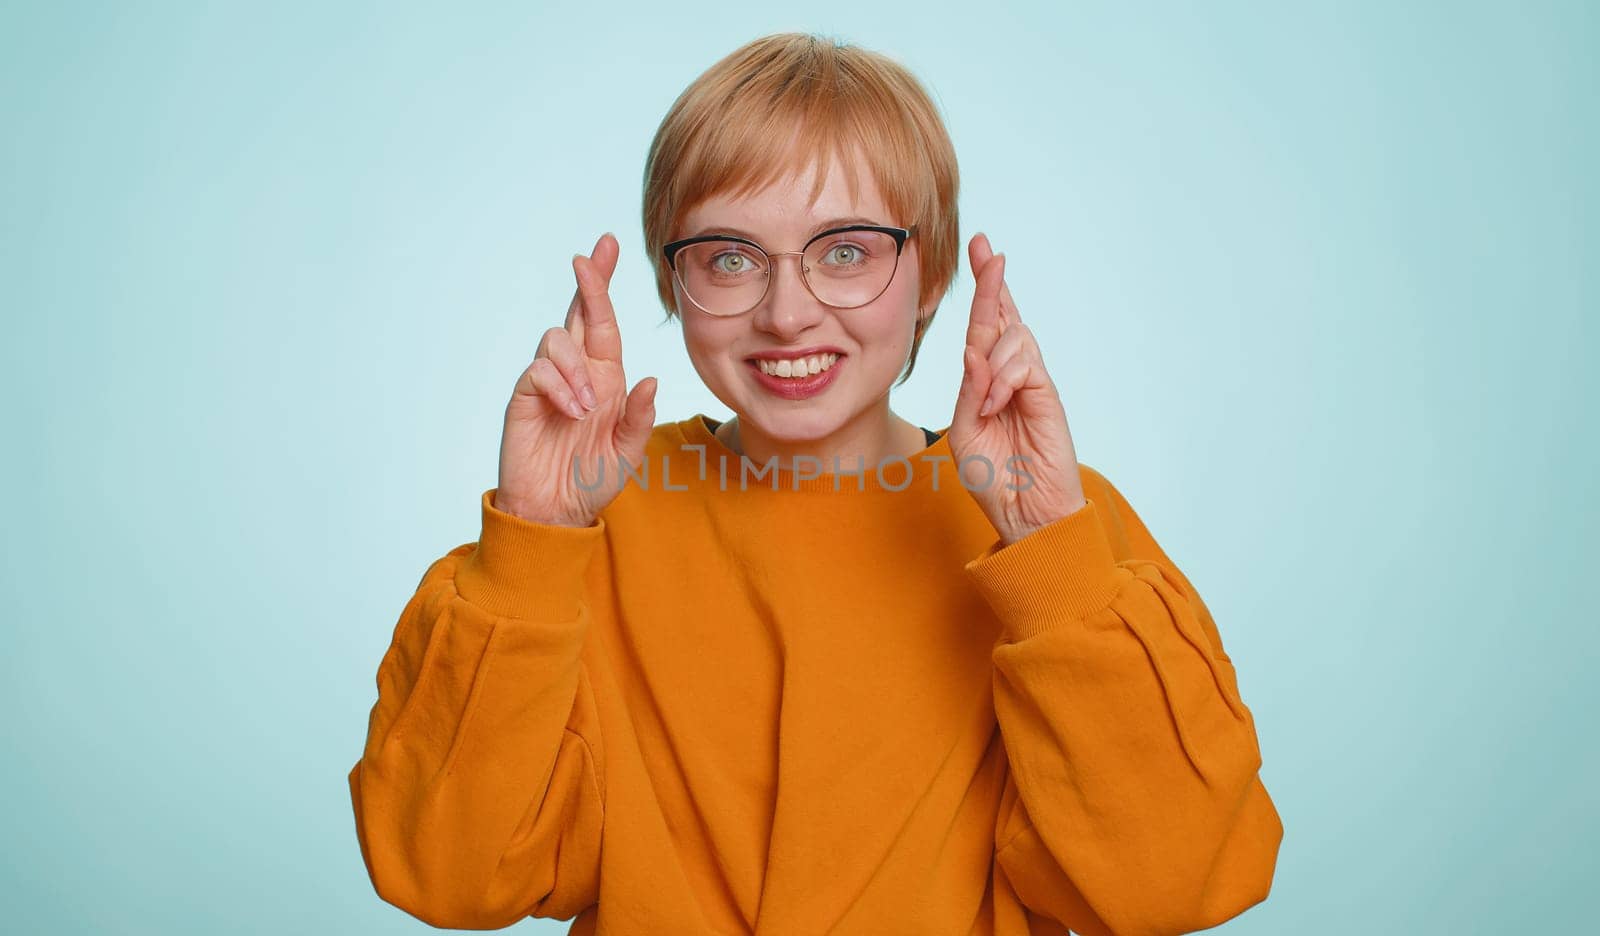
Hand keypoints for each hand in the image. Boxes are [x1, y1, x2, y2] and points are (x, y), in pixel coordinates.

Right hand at [495, 233, 658, 526]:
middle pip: (578, 313)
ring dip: (577, 369)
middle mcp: (578, 373)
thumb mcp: (629, 450)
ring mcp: (548, 383)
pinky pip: (538, 371)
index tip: (608, 246)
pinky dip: (559, 387)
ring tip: (586, 410)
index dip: (603, 285)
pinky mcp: (524, 398)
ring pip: (557, 339)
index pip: (605, 323)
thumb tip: (650, 379)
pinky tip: (571, 413)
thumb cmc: (593, 480)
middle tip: (588, 256)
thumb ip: (639, 416)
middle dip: (588, 282)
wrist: (557, 512)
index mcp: (606, 378)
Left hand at [948, 233, 1086, 545]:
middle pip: (1002, 318)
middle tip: (988, 251)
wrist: (1027, 515)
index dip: (983, 290)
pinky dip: (1005, 378)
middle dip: (993, 283)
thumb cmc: (996, 479)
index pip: (983, 327)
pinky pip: (1026, 365)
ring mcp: (1031, 384)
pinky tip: (996, 402)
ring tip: (987, 406)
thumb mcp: (965, 434)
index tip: (979, 249)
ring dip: (992, 364)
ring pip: (1012, 339)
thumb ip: (968, 392)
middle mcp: (1009, 376)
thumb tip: (973, 350)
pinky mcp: (1048, 396)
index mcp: (985, 382)